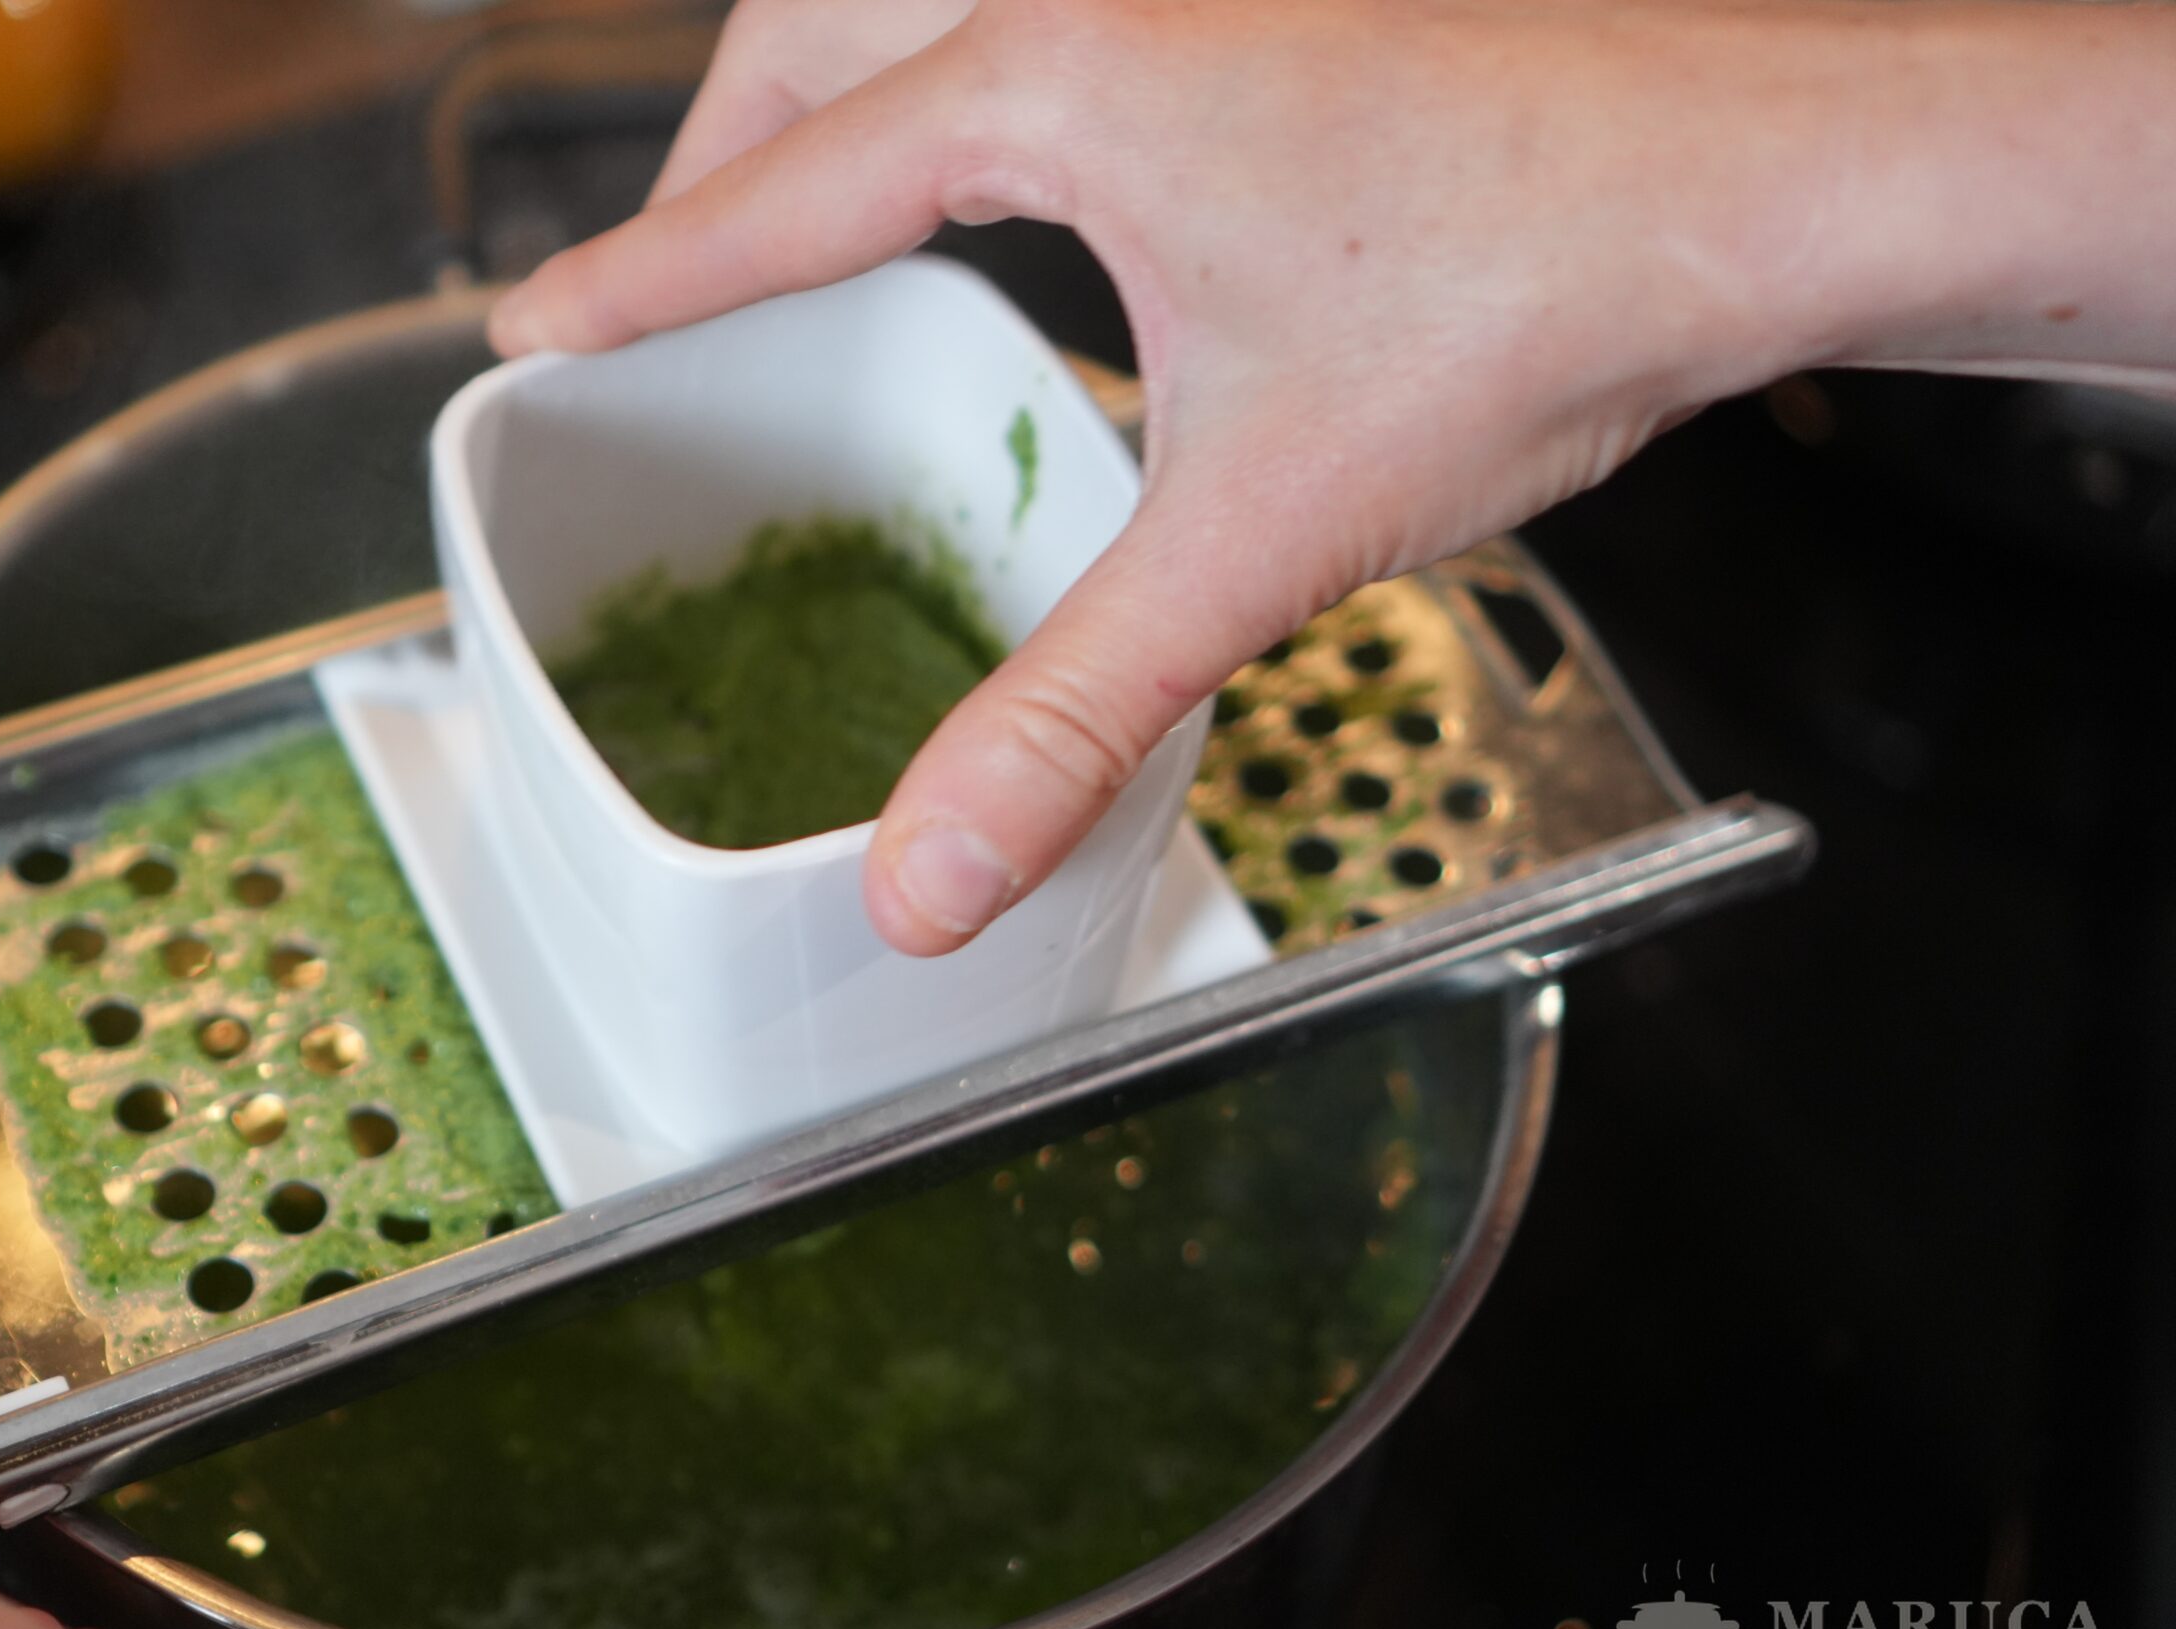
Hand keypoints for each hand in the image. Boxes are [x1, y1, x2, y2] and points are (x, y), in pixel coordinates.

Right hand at [492, 0, 2175, 953]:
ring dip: (839, 98)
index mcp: (1056, 69)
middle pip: (820, 35)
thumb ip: (1070, 711)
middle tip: (673, 285)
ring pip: (929, 4)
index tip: (536, 328)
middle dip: (720, 156)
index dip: (645, 273)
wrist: (1761, 181)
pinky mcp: (1263, 6)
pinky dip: (966, 92)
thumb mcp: (1258, 528)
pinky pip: (1043, 24)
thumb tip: (923, 873)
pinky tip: (1019, 198)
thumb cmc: (1539, 292)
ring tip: (805, 224)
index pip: (783, 186)